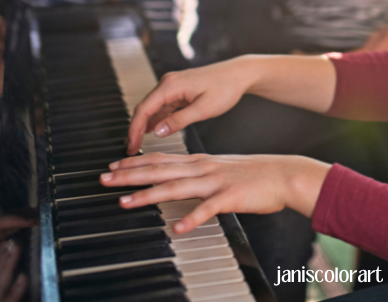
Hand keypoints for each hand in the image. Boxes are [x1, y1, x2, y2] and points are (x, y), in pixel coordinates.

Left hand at [100, 153, 330, 231]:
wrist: (284, 174)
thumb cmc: (254, 176)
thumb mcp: (221, 169)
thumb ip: (199, 173)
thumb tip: (178, 179)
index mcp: (200, 162)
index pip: (161, 160)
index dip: (135, 162)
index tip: (113, 166)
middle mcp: (203, 168)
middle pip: (160, 170)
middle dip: (129, 175)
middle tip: (104, 178)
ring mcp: (215, 182)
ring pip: (176, 187)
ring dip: (148, 195)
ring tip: (125, 202)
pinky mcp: (230, 197)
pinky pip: (208, 209)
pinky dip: (192, 218)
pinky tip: (177, 228)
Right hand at [126, 58, 257, 154]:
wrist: (239, 74)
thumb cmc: (226, 87)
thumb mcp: (204, 109)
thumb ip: (179, 120)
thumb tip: (157, 131)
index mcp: (171, 85)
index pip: (143, 109)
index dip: (134, 129)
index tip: (131, 146)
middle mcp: (168, 83)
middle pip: (144, 108)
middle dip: (135, 129)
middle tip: (131, 150)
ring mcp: (173, 86)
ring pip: (152, 108)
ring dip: (144, 126)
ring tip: (138, 145)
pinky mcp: (179, 91)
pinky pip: (163, 107)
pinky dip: (156, 120)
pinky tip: (152, 132)